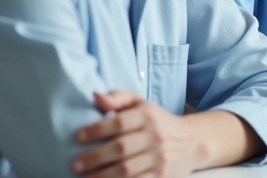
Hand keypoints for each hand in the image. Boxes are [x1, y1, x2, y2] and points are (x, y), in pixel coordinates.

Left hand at [72, 90, 199, 177]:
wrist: (192, 142)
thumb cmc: (158, 121)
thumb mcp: (141, 103)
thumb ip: (118, 97)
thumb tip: (95, 96)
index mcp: (147, 116)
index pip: (119, 123)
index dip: (96, 130)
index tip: (78, 137)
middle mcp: (155, 137)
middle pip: (121, 148)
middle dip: (95, 158)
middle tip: (75, 164)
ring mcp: (160, 159)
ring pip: (127, 170)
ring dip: (103, 176)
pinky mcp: (162, 177)